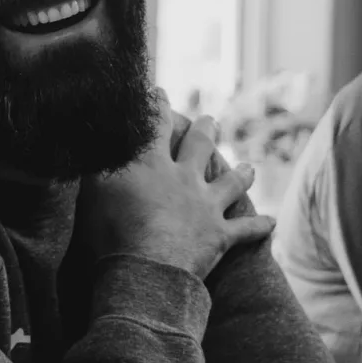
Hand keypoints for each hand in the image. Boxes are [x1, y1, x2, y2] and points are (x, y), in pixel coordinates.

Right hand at [80, 92, 274, 278]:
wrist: (146, 270)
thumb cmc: (111, 233)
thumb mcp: (92, 193)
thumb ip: (94, 167)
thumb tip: (89, 144)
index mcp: (152, 165)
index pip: (155, 126)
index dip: (157, 106)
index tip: (159, 92)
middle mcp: (184, 178)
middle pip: (200, 146)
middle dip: (206, 129)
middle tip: (211, 120)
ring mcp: (206, 206)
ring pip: (231, 182)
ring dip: (242, 173)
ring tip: (250, 166)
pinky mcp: (220, 235)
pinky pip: (246, 229)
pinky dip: (260, 226)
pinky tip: (272, 222)